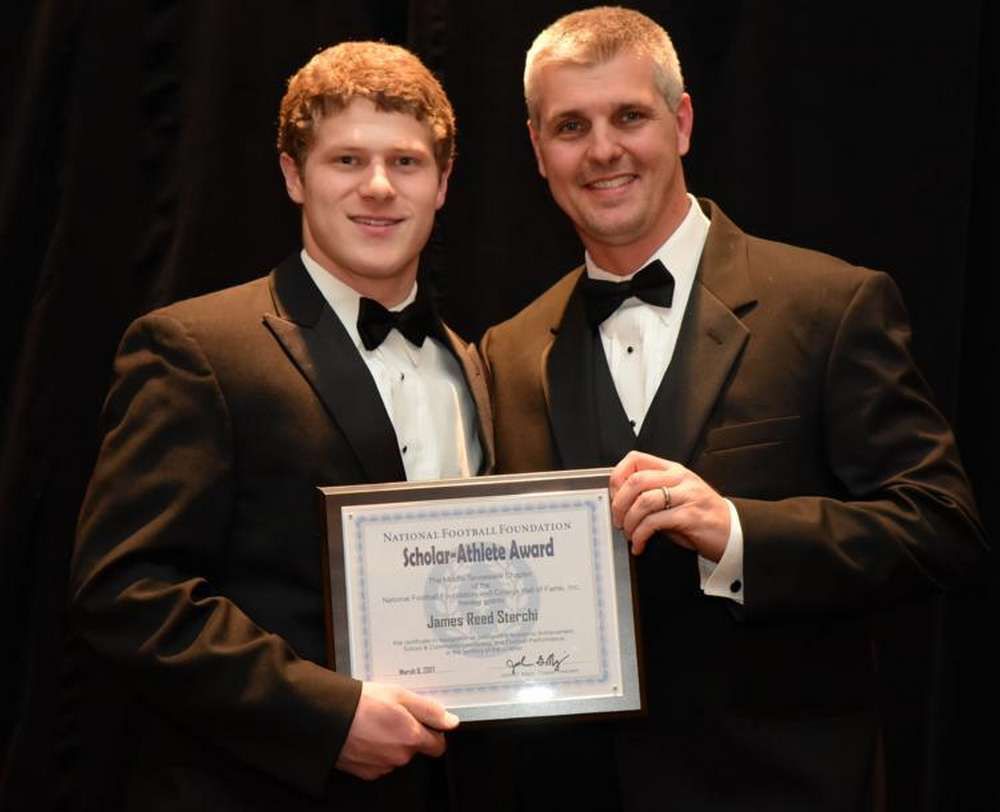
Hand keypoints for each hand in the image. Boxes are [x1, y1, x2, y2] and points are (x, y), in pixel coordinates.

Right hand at [335, 681, 458, 780]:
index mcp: (412, 737)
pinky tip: (366, 734)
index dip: (434, 732)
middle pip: (415, 748)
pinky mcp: (366, 772)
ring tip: (376, 722)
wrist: (329, 717)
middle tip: (394, 714)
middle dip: (409, 734)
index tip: (426, 722)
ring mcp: (383, 766)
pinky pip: (379, 762)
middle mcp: (400, 756)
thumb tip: (450, 721)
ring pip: (397, 755)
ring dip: (391, 742)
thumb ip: (429, 710)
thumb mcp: (400, 695)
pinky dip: (376, 751)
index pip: (438, 745)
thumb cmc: (362, 704)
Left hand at [609, 450, 730, 560]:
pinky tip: (640, 543)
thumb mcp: (676, 498)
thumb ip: (653, 494)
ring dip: (629, 522)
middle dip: (619, 503)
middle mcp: (680, 479)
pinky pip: (655, 522)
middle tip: (618, 520)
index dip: (618, 476)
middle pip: (636, 481)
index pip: (636, 459)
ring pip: (643, 501)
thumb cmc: (702, 517)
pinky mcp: (690, 516)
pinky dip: (641, 535)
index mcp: (674, 470)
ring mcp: (687, 496)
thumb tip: (620, 501)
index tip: (613, 496)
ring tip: (630, 534)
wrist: (733, 532)